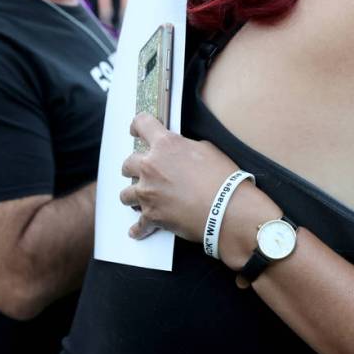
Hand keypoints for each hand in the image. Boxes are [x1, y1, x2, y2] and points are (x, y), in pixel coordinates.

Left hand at [120, 113, 240, 241]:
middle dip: (135, 167)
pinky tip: (139, 229)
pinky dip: (140, 228)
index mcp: (166, 146)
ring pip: (126, 194)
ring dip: (134, 195)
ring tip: (144, 199)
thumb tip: (181, 151)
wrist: (227, 209)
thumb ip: (186, 147)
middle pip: (128, 164)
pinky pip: (139, 224)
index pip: (142, 124)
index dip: (138, 126)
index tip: (136, 130)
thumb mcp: (208, 150)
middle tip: (144, 172)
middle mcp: (151, 167)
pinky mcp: (151, 216)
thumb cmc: (223, 179)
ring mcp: (148, 193)